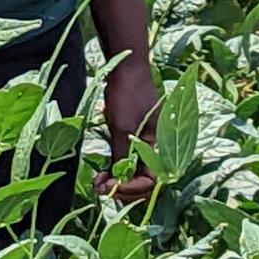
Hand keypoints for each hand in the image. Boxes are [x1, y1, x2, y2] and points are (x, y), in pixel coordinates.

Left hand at [94, 59, 159, 202]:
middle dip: (122, 189)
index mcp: (160, 148)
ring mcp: (144, 143)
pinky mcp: (134, 137)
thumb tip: (117, 182)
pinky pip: (128, 161)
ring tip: (98, 182)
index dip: (130, 190)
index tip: (108, 188)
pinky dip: (116, 169)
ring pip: (134, 173)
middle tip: (100, 189)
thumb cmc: (127, 95)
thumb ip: (122, 155)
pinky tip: (102, 172)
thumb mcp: (122, 127)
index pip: (150, 182)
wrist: (126, 68)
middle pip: (143, 182)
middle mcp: (155, 149)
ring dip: (117, 181)